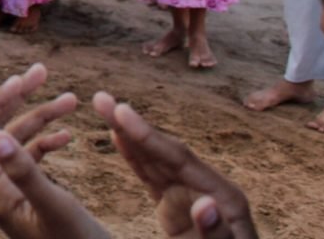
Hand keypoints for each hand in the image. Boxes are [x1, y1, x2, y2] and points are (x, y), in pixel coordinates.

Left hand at [0, 64, 110, 238]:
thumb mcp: (56, 207)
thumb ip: (26, 171)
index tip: (22, 80)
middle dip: (19, 100)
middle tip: (42, 71)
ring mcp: (13, 194)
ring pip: (18, 142)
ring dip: (41, 118)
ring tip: (71, 99)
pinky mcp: (31, 197)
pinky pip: (31, 159)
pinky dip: (47, 141)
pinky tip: (68, 134)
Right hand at [93, 92, 257, 237]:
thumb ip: (214, 234)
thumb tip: (206, 203)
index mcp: (222, 198)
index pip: (179, 159)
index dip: (148, 135)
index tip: (121, 112)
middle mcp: (208, 189)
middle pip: (165, 151)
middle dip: (132, 125)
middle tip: (101, 99)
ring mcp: (193, 196)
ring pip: (156, 159)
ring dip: (128, 134)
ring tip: (102, 107)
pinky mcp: (179, 206)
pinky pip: (153, 176)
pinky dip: (135, 157)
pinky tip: (118, 138)